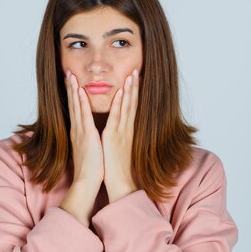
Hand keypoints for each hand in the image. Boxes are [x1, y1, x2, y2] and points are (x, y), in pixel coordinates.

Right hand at [64, 70, 103, 188]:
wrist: (87, 180)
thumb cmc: (91, 167)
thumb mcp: (87, 148)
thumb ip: (86, 139)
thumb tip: (88, 134)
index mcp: (79, 132)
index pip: (76, 109)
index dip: (73, 95)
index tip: (72, 83)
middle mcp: (77, 129)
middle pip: (73, 104)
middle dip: (70, 88)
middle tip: (68, 73)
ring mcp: (80, 131)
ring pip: (77, 106)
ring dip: (74, 90)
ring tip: (71, 75)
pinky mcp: (86, 135)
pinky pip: (84, 115)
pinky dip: (82, 102)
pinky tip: (81, 91)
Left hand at [101, 68, 139, 202]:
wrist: (119, 181)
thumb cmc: (117, 166)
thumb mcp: (120, 147)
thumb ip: (121, 136)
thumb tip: (119, 129)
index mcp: (127, 130)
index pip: (132, 107)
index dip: (134, 92)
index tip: (135, 79)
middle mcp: (127, 128)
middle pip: (133, 103)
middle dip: (134, 86)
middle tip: (136, 70)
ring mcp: (122, 131)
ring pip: (127, 106)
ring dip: (130, 89)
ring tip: (132, 74)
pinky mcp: (114, 136)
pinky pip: (117, 117)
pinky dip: (120, 104)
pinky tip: (122, 92)